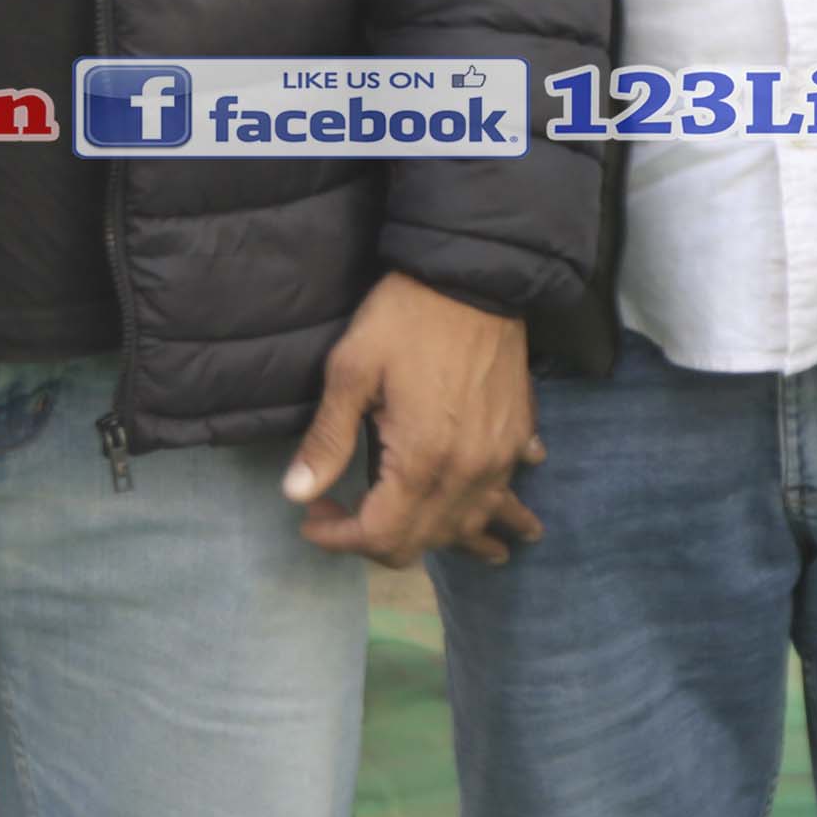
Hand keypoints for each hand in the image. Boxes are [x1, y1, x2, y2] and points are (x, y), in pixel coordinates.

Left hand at [289, 274, 540, 564]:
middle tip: (343, 509)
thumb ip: (327, 439)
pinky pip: (509, 491)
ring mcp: (502, 458)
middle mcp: (469, 473)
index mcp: (423, 462)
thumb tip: (295, 494)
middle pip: (425, 541)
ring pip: (473, 526)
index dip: (339, 538)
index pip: (380, 535)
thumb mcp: (351, 371)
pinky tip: (488, 502)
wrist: (475, 275)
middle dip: (377, 540)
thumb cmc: (405, 318)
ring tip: (422, 539)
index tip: (311, 516)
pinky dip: (493, 508)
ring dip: (442, 539)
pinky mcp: (520, 435)